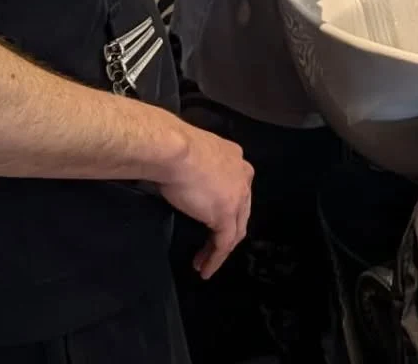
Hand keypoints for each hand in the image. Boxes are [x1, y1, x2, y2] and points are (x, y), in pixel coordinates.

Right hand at [160, 123, 253, 278]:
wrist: (175, 151)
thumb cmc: (176, 149)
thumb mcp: (194, 155)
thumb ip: (200, 168)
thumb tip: (187, 179)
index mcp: (235, 158)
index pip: (236, 190)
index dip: (226, 209)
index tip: (209, 222)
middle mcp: (242, 176)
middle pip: (240, 211)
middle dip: (226, 233)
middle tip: (210, 248)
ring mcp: (237, 195)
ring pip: (234, 230)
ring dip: (220, 250)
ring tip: (204, 264)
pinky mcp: (226, 214)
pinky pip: (224, 243)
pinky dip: (215, 258)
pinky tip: (205, 269)